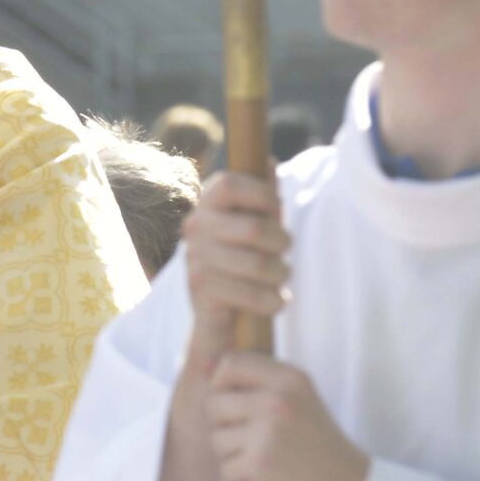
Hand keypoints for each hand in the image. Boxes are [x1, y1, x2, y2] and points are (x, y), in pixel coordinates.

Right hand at [181, 172, 291, 366]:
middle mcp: (195, 227)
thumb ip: (262, 196)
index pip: (231, 184)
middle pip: (254, 228)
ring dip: (281, 274)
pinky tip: (276, 301)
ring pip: (258, 264)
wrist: (217, 318)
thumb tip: (268, 162)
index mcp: (207, 202)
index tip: (276, 210)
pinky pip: (250, 294)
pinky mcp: (201, 291)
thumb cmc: (243, 259)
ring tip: (281, 279)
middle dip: (282, 243)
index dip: (262, 195)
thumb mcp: (255, 223)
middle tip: (284, 253)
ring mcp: (195, 260)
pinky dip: (273, 301)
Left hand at [206, 351, 368, 480]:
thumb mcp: (298, 397)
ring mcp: (267, 432)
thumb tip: (203, 365)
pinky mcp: (258, 464)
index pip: (230, 363)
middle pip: (214, 403)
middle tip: (247, 440)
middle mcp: (277, 400)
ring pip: (216, 439)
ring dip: (230, 456)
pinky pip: (224, 470)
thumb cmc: (316, 441)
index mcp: (288, 379)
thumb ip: (258, 379)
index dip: (220, 383)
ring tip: (258, 461)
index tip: (232, 403)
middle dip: (223, 425)